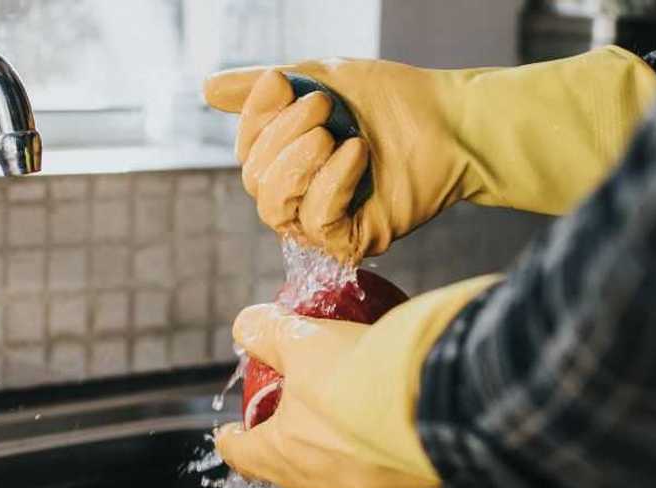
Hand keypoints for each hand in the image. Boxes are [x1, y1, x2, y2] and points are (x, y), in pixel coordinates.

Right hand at [203, 49, 655, 262]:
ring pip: (276, 208)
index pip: (245, 151)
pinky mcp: (352, 240)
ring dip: (299, 164)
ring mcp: (325, 223)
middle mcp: (301, 196)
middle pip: (256, 181)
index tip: (282, 81)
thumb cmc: (389, 100)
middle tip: (323, 107)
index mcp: (288, 161)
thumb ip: (262, 90)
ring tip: (334, 133)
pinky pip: (317, 221)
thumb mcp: (317, 79)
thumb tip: (206, 89)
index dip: (254, 119)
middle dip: (281, 138)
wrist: (449, 119)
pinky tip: (357, 154)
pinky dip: (332, 182)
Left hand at [215, 274, 504, 487]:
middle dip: (295, 474)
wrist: (436, 397)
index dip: (233, 443)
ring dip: (348, 478)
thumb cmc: (359, 377)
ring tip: (357, 448)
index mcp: (284, 457)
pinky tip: (405, 447)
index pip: (243, 457)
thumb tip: (247, 325)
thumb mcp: (303, 341)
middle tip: (300, 447)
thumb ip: (268, 333)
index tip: (229, 435)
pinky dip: (398, 473)